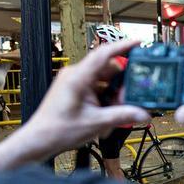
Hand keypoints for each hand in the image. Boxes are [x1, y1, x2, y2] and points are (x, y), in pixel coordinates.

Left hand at [17, 37, 147, 154]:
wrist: (40, 139)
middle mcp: (76, 75)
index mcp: (78, 77)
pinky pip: (97, 88)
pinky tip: (107, 114)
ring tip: (116, 111)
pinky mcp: (76, 90)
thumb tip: (143, 113)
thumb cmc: (58, 129)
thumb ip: (123, 116)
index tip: (138, 43)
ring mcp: (75, 82)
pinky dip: (106, 98)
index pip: (104, 54)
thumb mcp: (96, 123)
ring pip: (104, 80)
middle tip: (130, 98)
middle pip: (108, 69)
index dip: (123, 46)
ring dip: (113, 94)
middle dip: (121, 84)